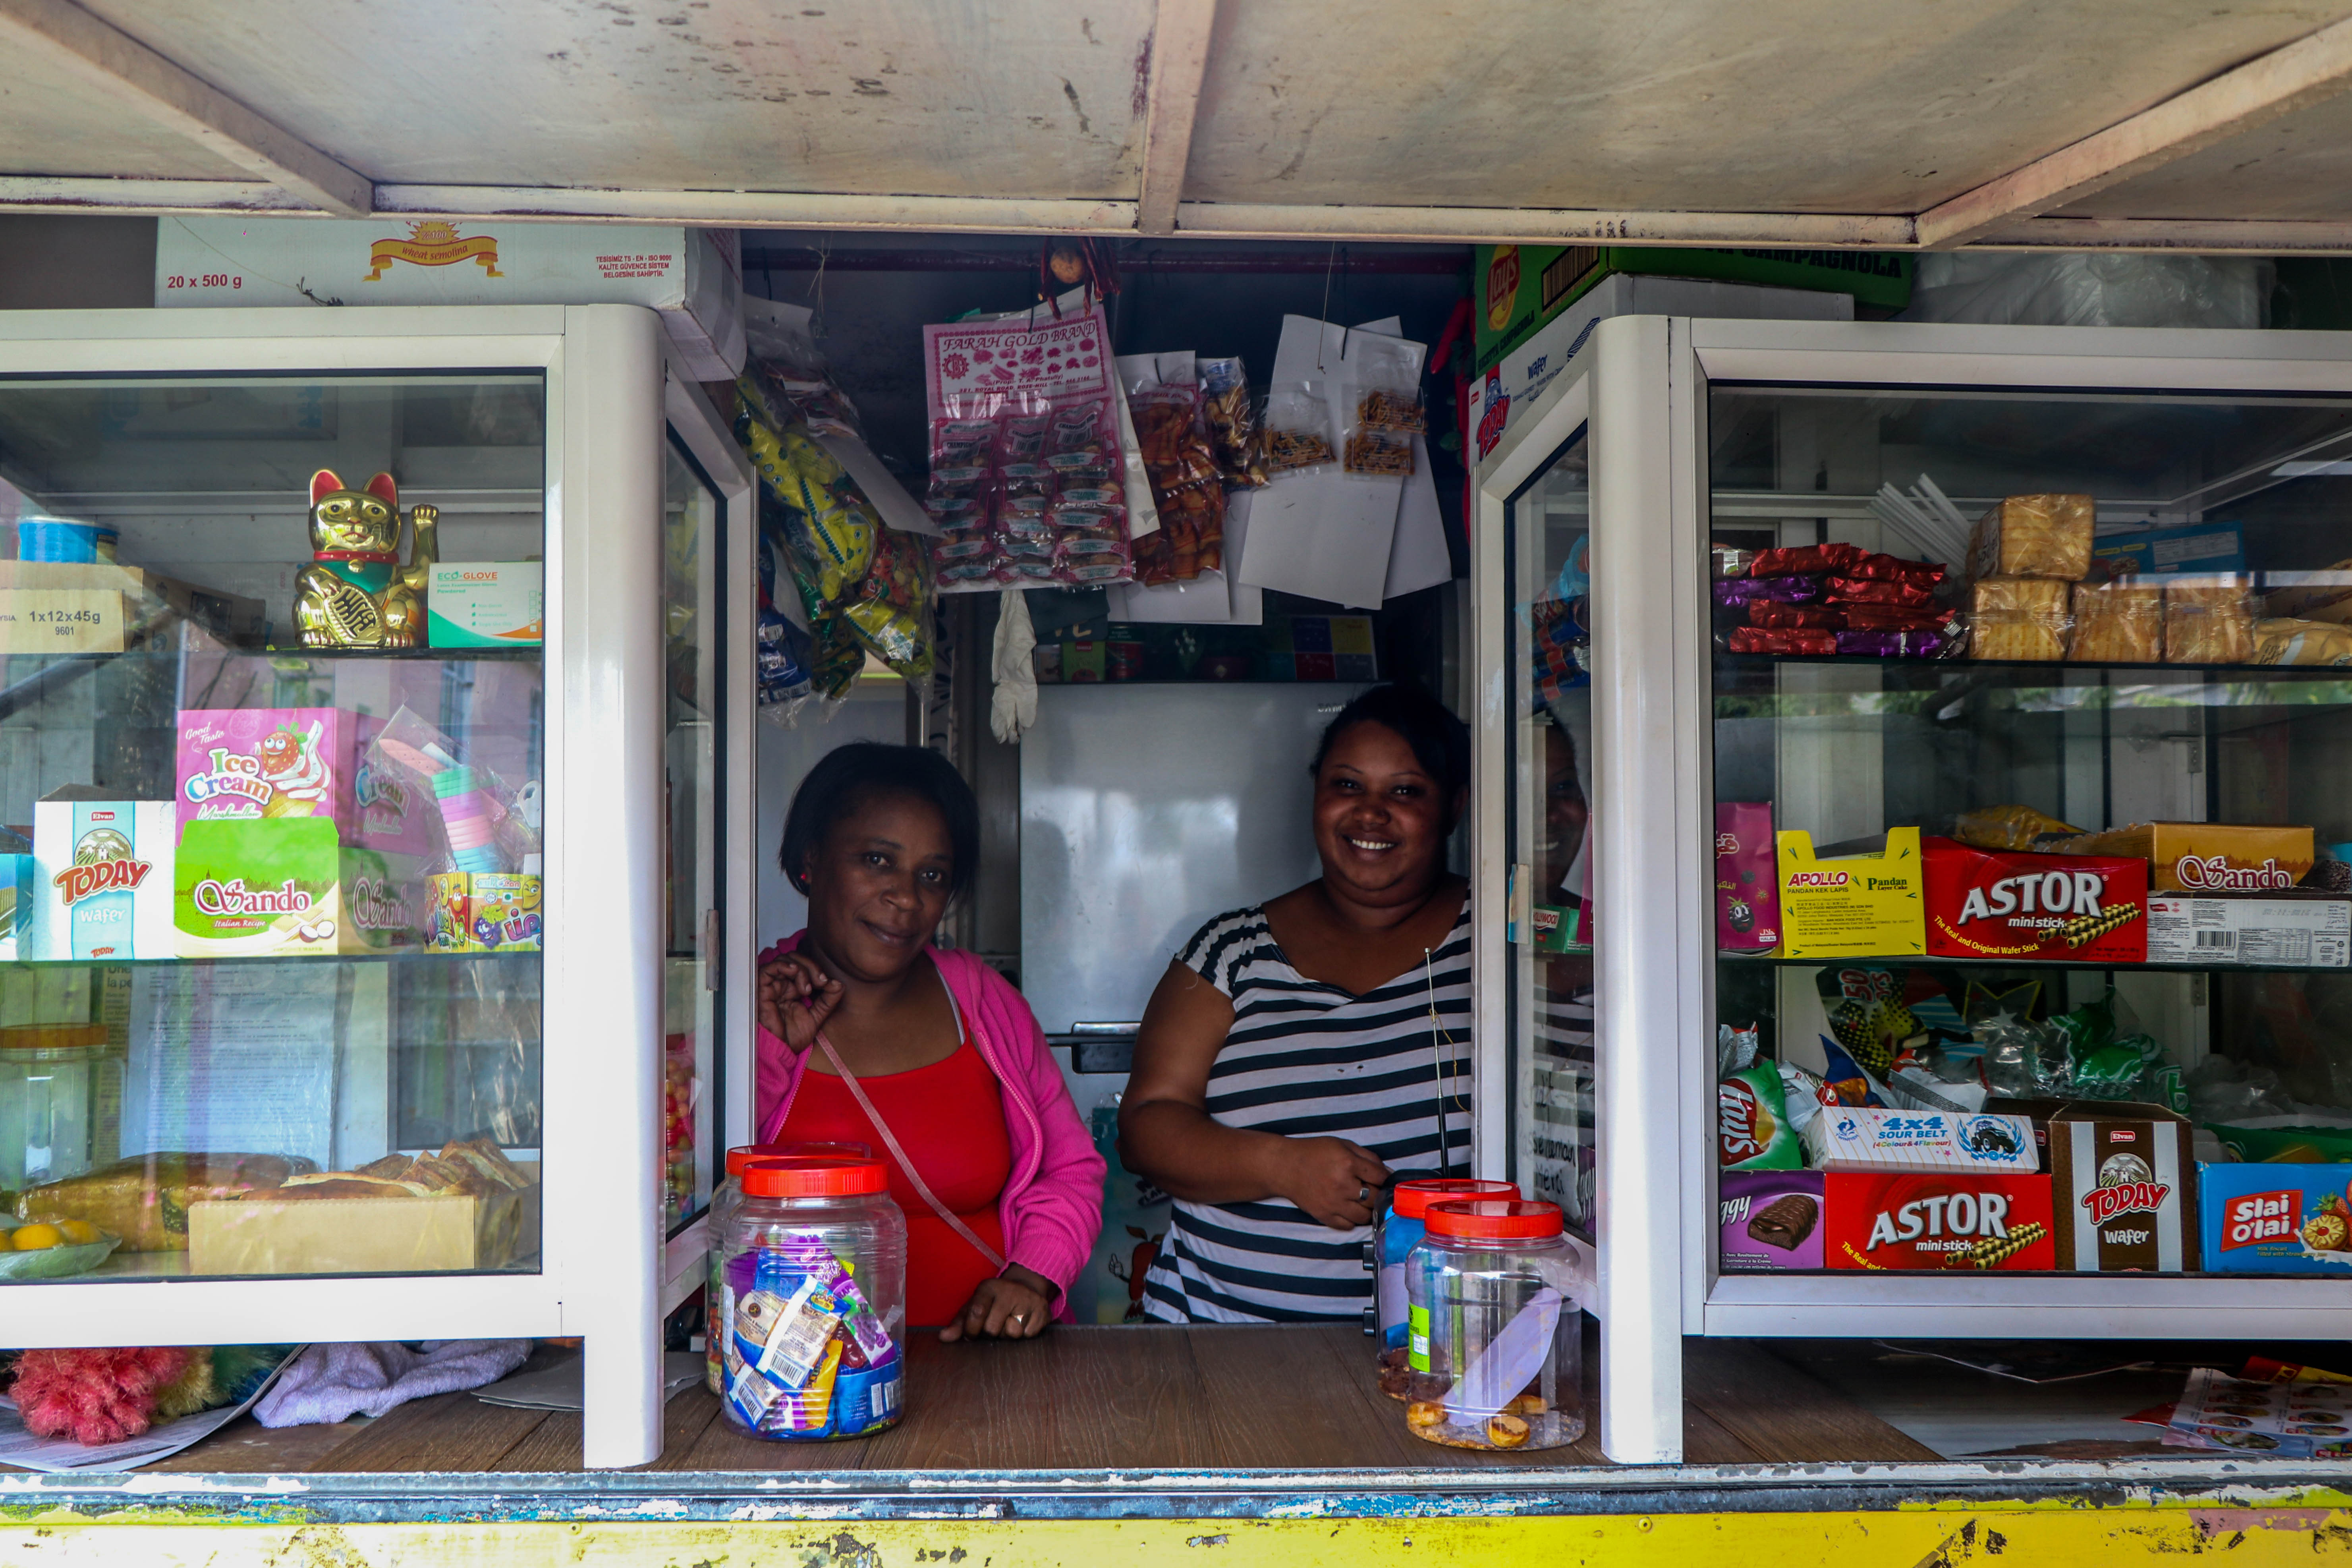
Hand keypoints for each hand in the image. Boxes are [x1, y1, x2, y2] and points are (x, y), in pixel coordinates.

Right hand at [756, 953, 841, 1053]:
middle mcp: (783, 985)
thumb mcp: (817, 1017)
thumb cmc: (793, 1037)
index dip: (818, 970)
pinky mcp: (762, 990)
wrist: (780, 1051)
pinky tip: (794, 971)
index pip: (805, 966)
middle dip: (812, 967)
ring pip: (784, 960)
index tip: (828, 984)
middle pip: (796, 959)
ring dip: (801, 968)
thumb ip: (829, 1000)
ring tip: (808, 987)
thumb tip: (838, 983)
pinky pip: (768, 969)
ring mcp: (772, 986)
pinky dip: (782, 965)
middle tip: (821, 982)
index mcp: (794, 989)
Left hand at [940, 1266, 1056, 1341]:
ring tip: (1010, 1322)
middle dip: (991, 1333)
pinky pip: (1029, 1335)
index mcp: (988, 1287)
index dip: (971, 1330)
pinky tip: (1024, 1322)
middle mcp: (1009, 1290)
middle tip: (996, 1324)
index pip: (976, 1313)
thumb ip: (959, 1322)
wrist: (1026, 1287)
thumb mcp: (975, 1305)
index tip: (972, 1334)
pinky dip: (1025, 1333)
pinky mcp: (1043, 1310)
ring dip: (1009, 1334)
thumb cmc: (994, 1301)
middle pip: (992, 1329)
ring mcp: (1028, 1299)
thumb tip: (944, 1337)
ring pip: (1012, 1334)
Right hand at [1270, 1136, 1390, 1229]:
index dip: (1386, 1178)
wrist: (1284, 1166)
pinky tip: (1349, 1209)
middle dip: (1377, 1193)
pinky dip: (1352, 1219)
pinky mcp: (1324, 1216)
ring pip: (1365, 1216)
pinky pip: (1348, 1226)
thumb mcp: (1343, 1145)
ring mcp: (1333, 1203)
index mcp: (1348, 1163)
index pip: (1380, 1177)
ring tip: (1362, 1200)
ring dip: (1367, 1209)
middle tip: (1372, 1188)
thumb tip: (1388, 1173)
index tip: (1384, 1179)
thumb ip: (1368, 1157)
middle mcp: (1343, 1185)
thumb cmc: (1314, 1152)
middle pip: (1375, 1198)